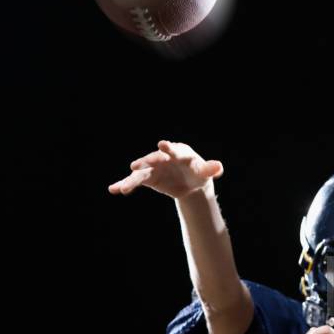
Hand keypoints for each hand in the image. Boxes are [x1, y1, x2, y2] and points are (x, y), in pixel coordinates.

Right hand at [108, 140, 223, 198]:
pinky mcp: (148, 177)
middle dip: (145, 162)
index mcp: (178, 152)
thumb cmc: (198, 172)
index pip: (173, 149)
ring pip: (141, 172)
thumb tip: (219, 168)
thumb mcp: (206, 172)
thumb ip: (211, 169)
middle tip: (135, 165)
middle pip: (153, 159)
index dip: (168, 147)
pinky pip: (135, 181)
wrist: (190, 181)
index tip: (162, 144)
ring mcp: (154, 167)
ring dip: (131, 179)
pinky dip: (125, 184)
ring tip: (121, 188)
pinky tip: (114, 189)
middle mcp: (163, 157)